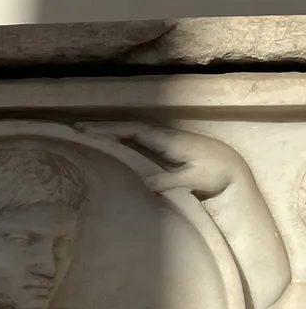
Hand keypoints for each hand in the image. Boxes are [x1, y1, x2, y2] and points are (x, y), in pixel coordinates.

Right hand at [78, 122, 249, 197]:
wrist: (233, 170)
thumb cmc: (215, 175)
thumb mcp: (195, 180)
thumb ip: (171, 181)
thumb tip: (144, 182)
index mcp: (168, 141)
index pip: (134, 131)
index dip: (112, 130)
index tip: (89, 132)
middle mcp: (163, 136)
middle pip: (128, 126)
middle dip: (103, 126)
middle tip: (76, 128)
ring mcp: (163, 140)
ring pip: (131, 130)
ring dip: (109, 130)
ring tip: (85, 132)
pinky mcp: (164, 147)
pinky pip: (137, 137)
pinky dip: (119, 136)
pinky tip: (108, 141)